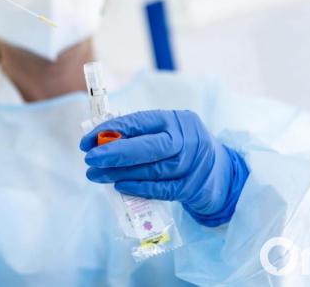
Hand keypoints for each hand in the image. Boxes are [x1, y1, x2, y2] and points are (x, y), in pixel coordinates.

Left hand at [80, 110, 248, 226]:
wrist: (221, 173)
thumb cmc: (183, 149)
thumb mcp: (169, 133)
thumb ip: (141, 135)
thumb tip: (101, 141)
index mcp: (177, 120)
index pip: (140, 121)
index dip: (111, 130)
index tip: (88, 140)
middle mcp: (187, 140)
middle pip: (147, 146)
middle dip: (114, 153)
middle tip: (89, 159)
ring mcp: (191, 165)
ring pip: (150, 170)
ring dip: (118, 173)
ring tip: (96, 175)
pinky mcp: (191, 187)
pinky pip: (160, 189)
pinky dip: (137, 187)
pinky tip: (118, 186)